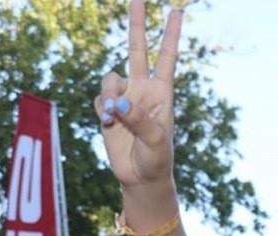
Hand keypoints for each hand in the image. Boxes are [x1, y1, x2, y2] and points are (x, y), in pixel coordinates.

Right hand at [95, 0, 183, 188]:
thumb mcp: (155, 142)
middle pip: (137, 49)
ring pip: (110, 78)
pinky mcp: (109, 110)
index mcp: (162, 93)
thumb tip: (120, 103)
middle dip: (137, 23)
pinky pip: (100, 99)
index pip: (166, 57)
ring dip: (109, 94)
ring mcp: (125, 98)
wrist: (140, 178)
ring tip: (114, 117)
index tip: (176, 11)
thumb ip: (139, 120)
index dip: (170, 34)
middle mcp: (143, 89)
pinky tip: (108, 124)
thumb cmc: (156, 160)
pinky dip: (102, 110)